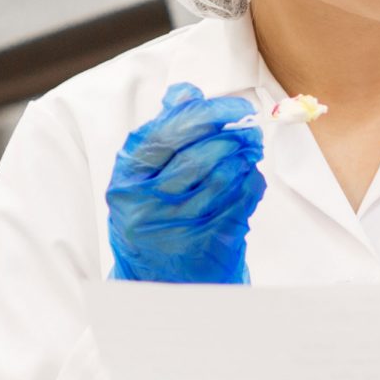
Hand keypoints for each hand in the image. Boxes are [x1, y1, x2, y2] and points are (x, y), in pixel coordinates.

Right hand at [107, 83, 265, 284]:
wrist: (160, 287)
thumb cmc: (154, 221)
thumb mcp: (143, 180)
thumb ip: (163, 134)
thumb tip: (185, 93)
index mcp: (127, 179)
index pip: (169, 132)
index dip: (208, 114)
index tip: (236, 108)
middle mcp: (146, 204)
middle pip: (200, 154)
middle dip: (233, 136)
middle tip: (250, 130)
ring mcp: (176, 227)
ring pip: (224, 176)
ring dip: (244, 158)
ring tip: (249, 152)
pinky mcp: (206, 245)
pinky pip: (241, 201)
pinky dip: (252, 183)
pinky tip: (249, 177)